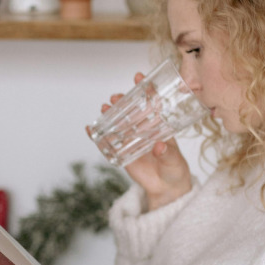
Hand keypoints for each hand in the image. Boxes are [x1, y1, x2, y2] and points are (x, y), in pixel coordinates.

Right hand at [105, 73, 191, 210]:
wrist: (165, 188)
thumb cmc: (174, 170)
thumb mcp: (175, 161)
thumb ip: (168, 154)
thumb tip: (159, 146)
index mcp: (159, 125)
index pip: (152, 103)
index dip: (145, 89)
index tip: (139, 76)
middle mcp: (144, 129)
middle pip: (131, 110)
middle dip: (123, 100)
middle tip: (117, 96)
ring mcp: (131, 139)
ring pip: (118, 123)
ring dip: (110, 113)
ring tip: (105, 107)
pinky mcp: (121, 152)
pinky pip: (107, 142)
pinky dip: (97, 135)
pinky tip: (90, 129)